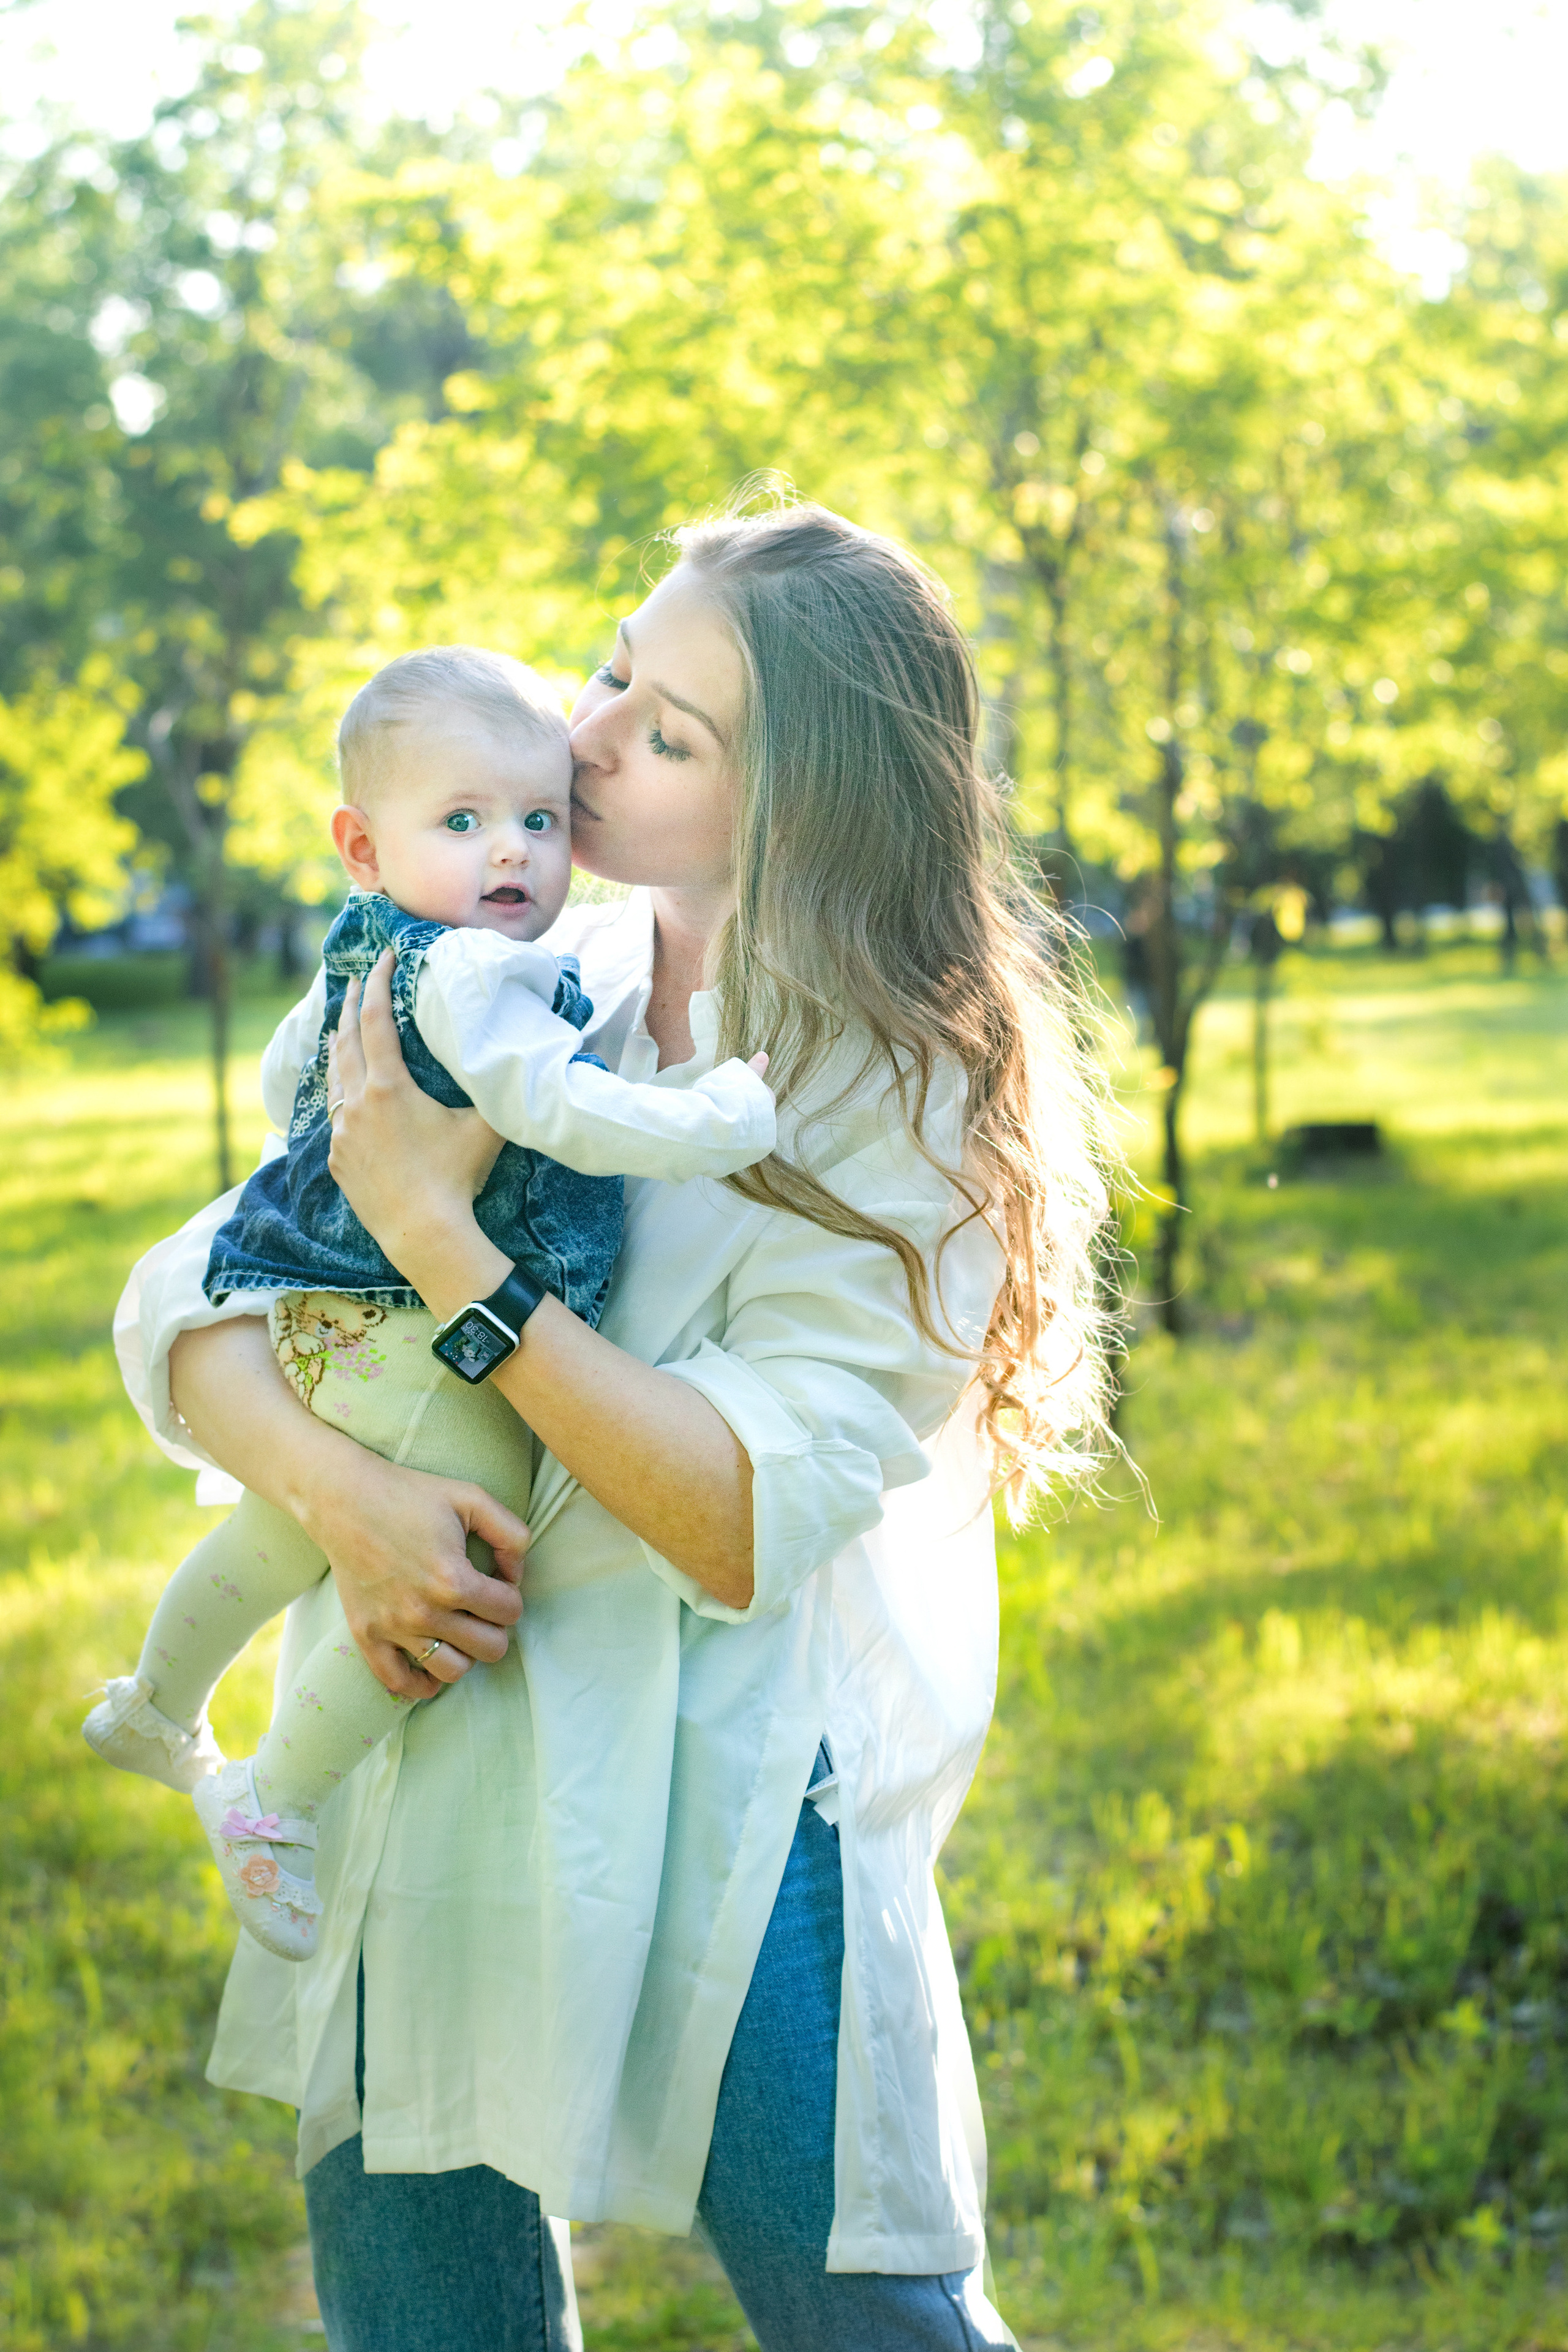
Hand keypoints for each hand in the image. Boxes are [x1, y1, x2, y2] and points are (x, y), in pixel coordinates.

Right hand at [299, 1436, 529, 1699]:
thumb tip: (516, 1575)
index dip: (511, 1595)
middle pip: (490, 1648)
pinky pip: (398, 1682)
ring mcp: (393, 1628)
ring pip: (453, 1671)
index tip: (497, 1581)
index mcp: (454, 1580)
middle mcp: (425, 1611)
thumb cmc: (410, 1494)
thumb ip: (511, 1534)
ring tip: (459, 1628)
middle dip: (495, 1626)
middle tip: (482, 1606)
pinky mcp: (365, 1635)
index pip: (510, 1611)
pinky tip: (433, 1661)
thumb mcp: (472, 1498)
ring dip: (465, 1652)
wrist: (344, 1499)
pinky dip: (421, 1683)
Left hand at [327, 949, 504, 1277]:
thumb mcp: (485, 1128)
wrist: (424, 1233)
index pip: (376, 1020)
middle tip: (358, 979)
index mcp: (388, 1086)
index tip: (383, 958)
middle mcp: (355, 1103)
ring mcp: (340, 1133)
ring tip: (343, 1026)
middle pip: (344, 1040)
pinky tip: (344, 1089)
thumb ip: (495, 1090)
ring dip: (338, 1045)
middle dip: (351, 1004)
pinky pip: (332, 1112)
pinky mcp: (336, 1159)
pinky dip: (338, 1088)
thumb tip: (521, 1061)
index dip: (379, 984)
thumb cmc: (457, 1176)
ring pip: (332, 1076)